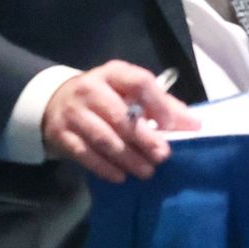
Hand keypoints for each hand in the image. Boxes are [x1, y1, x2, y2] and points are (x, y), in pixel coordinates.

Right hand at [42, 61, 196, 182]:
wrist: (55, 100)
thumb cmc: (106, 95)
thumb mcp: (130, 90)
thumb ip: (162, 103)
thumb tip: (194, 124)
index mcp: (113, 73)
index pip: (139, 83)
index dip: (158, 104)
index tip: (172, 125)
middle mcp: (90, 90)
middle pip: (120, 116)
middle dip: (144, 138)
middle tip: (163, 155)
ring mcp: (73, 113)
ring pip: (104, 138)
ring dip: (127, 157)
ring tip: (146, 171)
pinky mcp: (61, 135)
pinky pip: (85, 154)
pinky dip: (104, 167)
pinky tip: (121, 176)